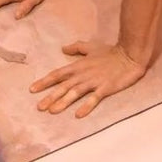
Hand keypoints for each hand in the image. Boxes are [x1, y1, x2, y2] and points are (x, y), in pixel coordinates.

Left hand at [29, 41, 146, 117]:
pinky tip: (78, 114)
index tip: (32, 89)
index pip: (58, 74)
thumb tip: (63, 48)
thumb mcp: (91, 47)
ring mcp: (94, 82)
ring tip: (52, 111)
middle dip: (50, 96)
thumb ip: (77, 48)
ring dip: (63, 102)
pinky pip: (94, 98)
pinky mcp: (105, 88)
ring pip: (75, 93)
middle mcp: (83, 74)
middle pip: (63, 86)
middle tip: (39, 107)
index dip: (45, 82)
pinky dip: (86, 106)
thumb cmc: (110, 52)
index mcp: (78, 66)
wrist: (129, 55)